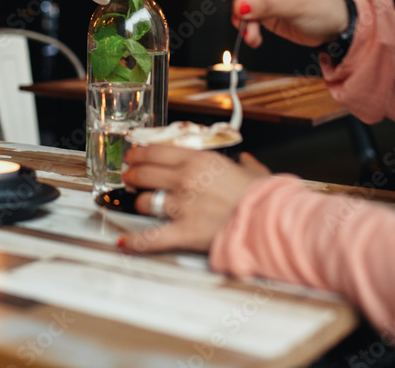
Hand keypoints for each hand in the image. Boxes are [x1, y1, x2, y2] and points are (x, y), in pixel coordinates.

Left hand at [118, 146, 270, 253]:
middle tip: (129, 176)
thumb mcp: (256, 172)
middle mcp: (186, 179)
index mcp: (200, 160)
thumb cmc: (265, 198)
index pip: (157, 151)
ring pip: (144, 201)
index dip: (140, 153)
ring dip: (139, 203)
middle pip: (144, 172)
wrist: (270, 221)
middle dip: (132, 174)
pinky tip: (124, 243)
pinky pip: (151, 237)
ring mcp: (183, 205)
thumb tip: (246, 160)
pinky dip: (135, 242)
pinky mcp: (184, 232)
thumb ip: (246, 165)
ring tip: (139, 204)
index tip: (134, 155)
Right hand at [231, 0, 348, 48]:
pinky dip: (250, 30)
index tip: (240, 14)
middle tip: (246, 30)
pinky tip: (255, 38)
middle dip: (244, 14)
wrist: (336, 28)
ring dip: (246, 25)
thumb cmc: (325, 10)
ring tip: (253, 38)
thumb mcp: (296, 6)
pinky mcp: (268, 12)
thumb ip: (267, 5)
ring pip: (246, 9)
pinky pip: (251, 19)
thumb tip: (241, 6)